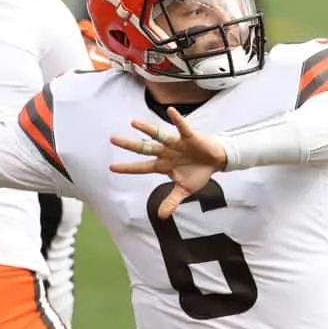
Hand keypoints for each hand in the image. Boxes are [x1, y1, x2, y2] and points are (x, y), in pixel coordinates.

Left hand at [110, 106, 226, 218]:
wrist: (216, 161)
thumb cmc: (198, 172)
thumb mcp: (184, 190)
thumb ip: (171, 201)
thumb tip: (161, 216)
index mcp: (162, 165)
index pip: (141, 167)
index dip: (127, 168)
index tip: (111, 168)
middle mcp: (166, 152)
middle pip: (144, 148)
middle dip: (129, 145)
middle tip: (113, 139)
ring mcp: (176, 144)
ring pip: (159, 136)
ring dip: (147, 130)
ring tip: (133, 123)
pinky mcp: (189, 137)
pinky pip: (182, 127)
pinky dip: (177, 120)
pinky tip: (171, 111)